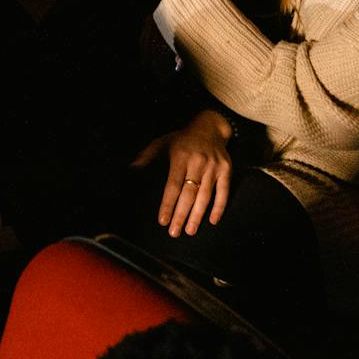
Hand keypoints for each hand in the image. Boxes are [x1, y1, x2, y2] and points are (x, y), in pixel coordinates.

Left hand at [133, 110, 232, 237]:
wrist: (210, 126)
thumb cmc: (182, 138)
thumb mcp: (162, 142)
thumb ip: (147, 156)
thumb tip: (131, 169)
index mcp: (180, 157)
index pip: (173, 185)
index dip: (168, 204)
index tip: (162, 220)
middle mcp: (197, 162)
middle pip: (189, 194)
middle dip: (181, 215)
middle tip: (174, 232)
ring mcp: (213, 166)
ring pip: (205, 196)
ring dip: (197, 215)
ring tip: (190, 231)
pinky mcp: (226, 170)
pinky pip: (223, 192)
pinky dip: (219, 207)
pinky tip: (212, 221)